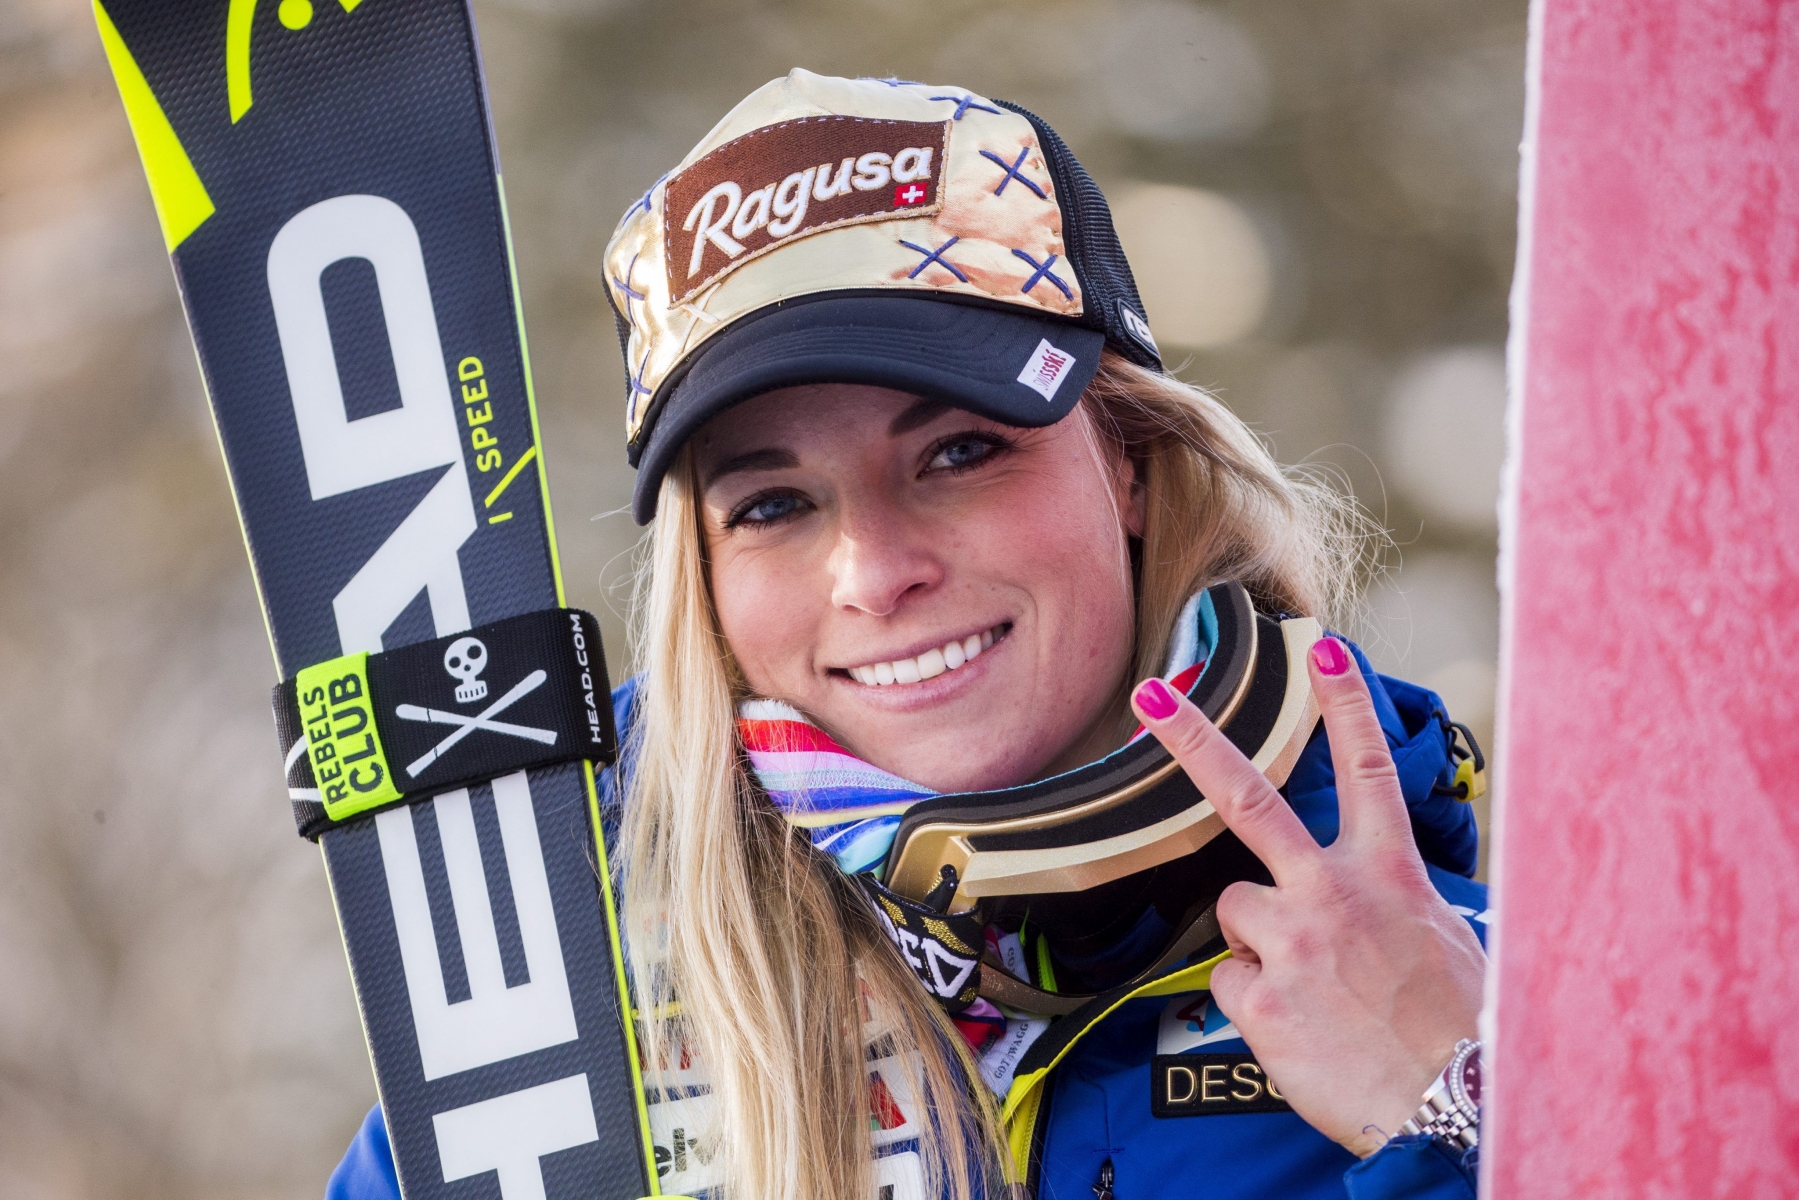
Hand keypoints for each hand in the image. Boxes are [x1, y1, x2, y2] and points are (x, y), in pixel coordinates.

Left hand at [1130, 636, 1484, 1156]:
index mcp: (1390, 874)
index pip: (1368, 770)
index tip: (1325, 648)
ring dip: (1257, 941)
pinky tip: (1298, 1028)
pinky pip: (1229, 982)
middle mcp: (1334, 892)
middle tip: (1154, 693)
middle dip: (1195, 738)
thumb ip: (1396, 902)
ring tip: (1312, 988)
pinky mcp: (1259, 997)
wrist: (1451, 1108)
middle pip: (1249, 798)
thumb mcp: (1447, 941)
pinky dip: (1253, 1003)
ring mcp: (1291, 940)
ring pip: (1234, 910)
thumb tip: (1377, 900)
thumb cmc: (1459, 1031)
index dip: (1346, 705)